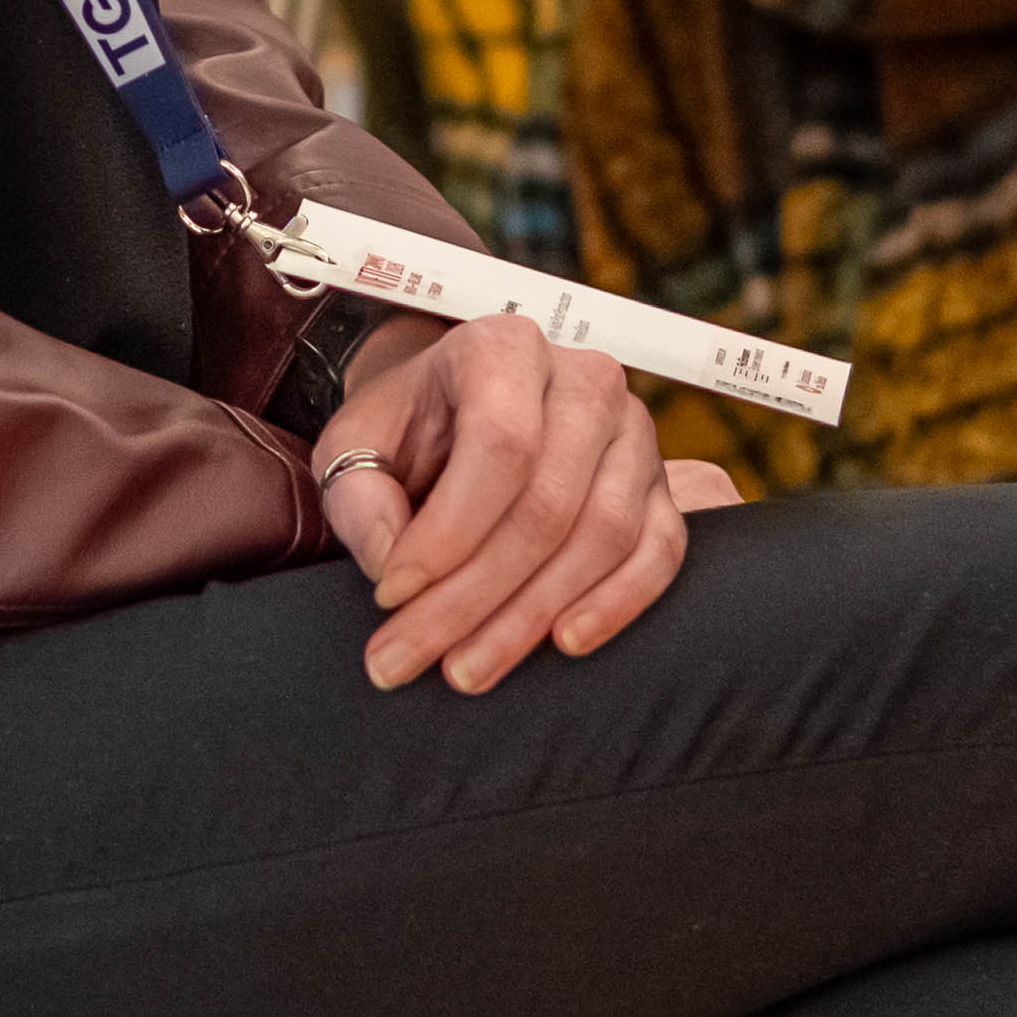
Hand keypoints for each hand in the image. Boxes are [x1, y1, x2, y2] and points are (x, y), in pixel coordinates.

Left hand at [307, 314, 737, 693]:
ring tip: (465, 668)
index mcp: (504, 347)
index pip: (498, 445)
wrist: (457, 413)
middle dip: (474, 597)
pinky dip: (617, 603)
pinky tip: (563, 642)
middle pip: (548, 504)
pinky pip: (659, 551)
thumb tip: (390, 559)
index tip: (391, 593)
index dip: (447, 532)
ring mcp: (634, 432)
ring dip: (531, 615)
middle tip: (411, 657)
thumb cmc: (409, 429)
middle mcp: (583, 379)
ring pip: (602, 535)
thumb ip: (359, 495)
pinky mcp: (660, 485)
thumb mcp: (357, 444)